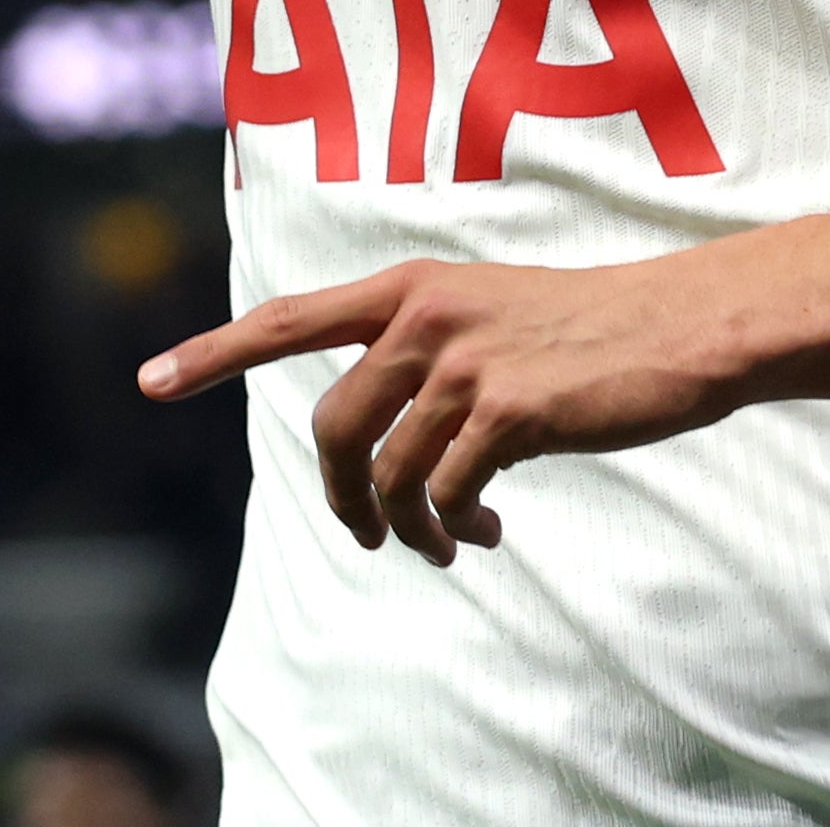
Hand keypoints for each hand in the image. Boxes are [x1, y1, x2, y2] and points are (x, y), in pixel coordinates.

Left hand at [138, 258, 745, 565]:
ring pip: (389, 474)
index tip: (147, 381)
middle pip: (331, 428)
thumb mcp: (490, 312)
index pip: (289, 318)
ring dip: (409, 529)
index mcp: (411, 287)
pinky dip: (457, 530)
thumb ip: (425, 350)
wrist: (681, 325)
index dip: (214, 352)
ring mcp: (465, 360)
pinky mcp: (508, 409)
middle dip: (343, 499)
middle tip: (371, 535)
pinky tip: (491, 533)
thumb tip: (381, 441)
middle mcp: (425, 316)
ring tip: (455, 542)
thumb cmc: (590, 326)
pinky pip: (446, 495)